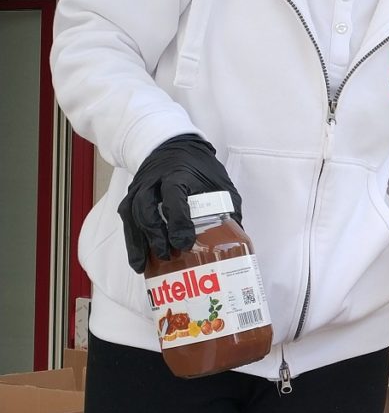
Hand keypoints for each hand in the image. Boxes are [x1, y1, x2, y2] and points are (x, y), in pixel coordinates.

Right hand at [118, 134, 241, 273]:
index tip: (184, 243)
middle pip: (147, 208)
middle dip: (156, 235)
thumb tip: (236, 239)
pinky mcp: (132, 196)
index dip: (178, 221)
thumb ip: (228, 206)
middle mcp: (154, 180)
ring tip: (146, 265)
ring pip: (133, 214)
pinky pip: (127, 220)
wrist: (173, 146)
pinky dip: (131, 241)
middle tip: (167, 255)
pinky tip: (138, 261)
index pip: (174, 196)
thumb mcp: (219, 180)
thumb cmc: (199, 167)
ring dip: (139, 242)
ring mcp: (140, 187)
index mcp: (178, 174)